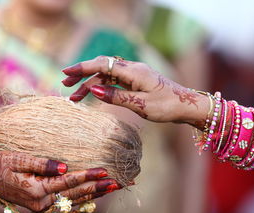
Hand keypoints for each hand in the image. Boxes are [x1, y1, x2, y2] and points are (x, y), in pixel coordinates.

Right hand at [0, 151, 121, 211]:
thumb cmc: (0, 166)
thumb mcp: (17, 159)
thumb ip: (41, 163)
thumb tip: (64, 167)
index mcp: (37, 190)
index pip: (68, 181)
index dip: (87, 176)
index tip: (104, 171)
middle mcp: (43, 203)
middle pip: (76, 194)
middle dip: (98, 188)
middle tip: (119, 182)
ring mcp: (43, 208)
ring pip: (75, 202)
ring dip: (95, 195)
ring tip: (113, 188)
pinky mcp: (43, 208)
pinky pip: (67, 205)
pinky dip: (83, 201)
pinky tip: (95, 196)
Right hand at [61, 56, 208, 125]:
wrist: (187, 106)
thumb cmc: (167, 106)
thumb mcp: (141, 105)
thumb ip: (116, 97)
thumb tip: (93, 91)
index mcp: (133, 71)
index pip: (102, 65)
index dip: (82, 68)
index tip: (66, 73)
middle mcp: (132, 70)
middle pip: (101, 68)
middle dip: (82, 75)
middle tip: (65, 84)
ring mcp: (134, 76)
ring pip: (106, 76)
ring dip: (90, 85)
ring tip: (75, 97)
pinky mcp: (136, 83)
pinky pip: (114, 82)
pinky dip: (101, 88)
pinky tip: (93, 96)